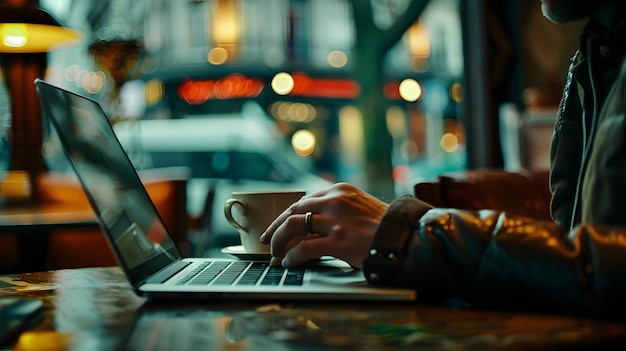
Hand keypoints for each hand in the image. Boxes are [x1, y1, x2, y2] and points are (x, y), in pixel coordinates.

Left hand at [260, 183, 388, 268]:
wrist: (405, 239)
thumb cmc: (384, 227)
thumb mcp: (359, 208)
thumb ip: (337, 210)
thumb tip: (311, 226)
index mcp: (340, 191)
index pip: (304, 200)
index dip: (286, 215)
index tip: (277, 225)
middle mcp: (335, 201)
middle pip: (293, 210)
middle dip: (275, 227)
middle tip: (267, 240)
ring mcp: (337, 221)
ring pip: (293, 226)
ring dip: (279, 241)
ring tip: (275, 255)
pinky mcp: (339, 241)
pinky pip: (304, 248)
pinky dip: (291, 256)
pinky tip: (288, 263)